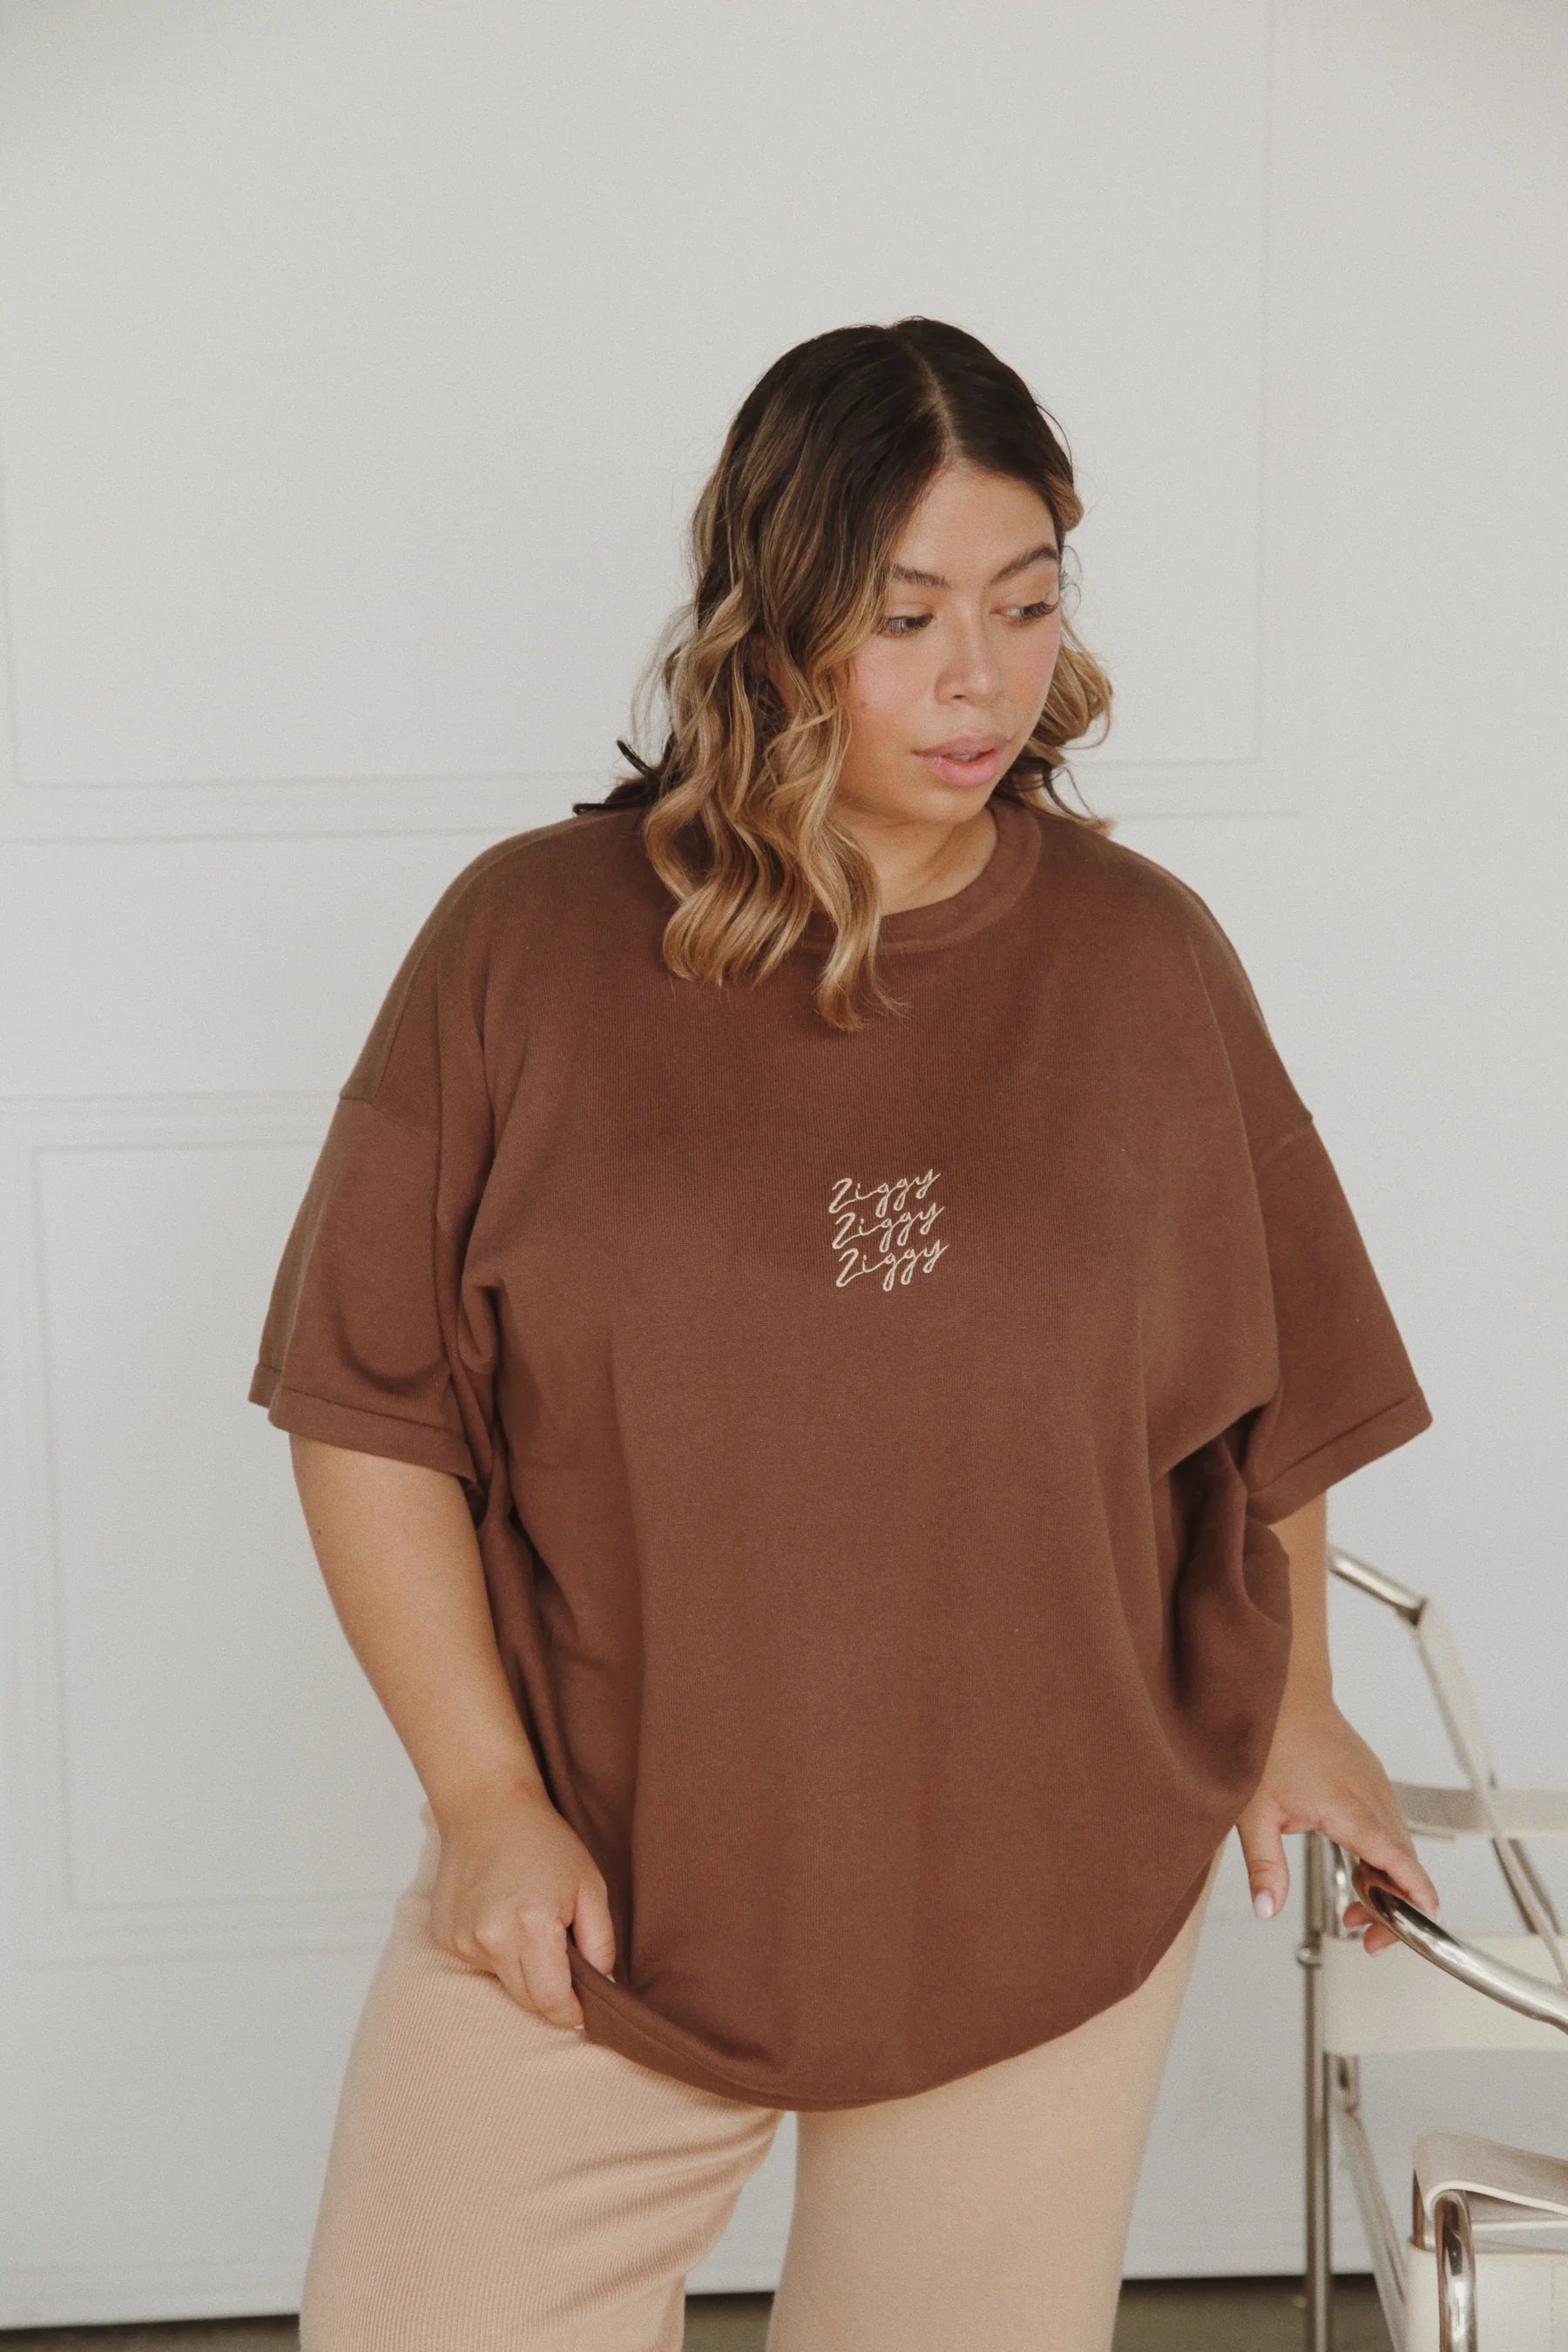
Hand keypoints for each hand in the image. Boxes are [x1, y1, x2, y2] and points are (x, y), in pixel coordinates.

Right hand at [427, 1780, 617, 2027]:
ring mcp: (463, 1940)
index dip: (572, 2014)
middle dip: (550, 1992)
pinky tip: (501, 1916)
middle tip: (562, 1956)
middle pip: (527, 2001)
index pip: (551, 2002)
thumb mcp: (590, 1885)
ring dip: (522, 1969)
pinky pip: (480, 1965)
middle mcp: (492, 1938)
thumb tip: (603, 1986)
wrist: (487, 1808)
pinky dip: (496, 1952)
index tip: (583, 2010)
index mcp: (532, 1926)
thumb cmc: (546, 1843)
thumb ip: (601, 1943)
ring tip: (528, 1923)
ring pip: (503, 1983)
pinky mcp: (446, 1938)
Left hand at [1236, 1681, 1440, 1953]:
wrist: (1284, 1692)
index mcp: (1347, 1806)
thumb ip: (1265, 1865)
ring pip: (1398, 1848)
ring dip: (1386, 1885)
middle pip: (1403, 1863)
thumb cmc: (1269, 1740)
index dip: (1414, 1892)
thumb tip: (1268, 1908)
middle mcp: (1371, 1797)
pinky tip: (1359, 1876)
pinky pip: (1389, 1830)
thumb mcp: (1254, 1811)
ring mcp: (1376, 1789)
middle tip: (1366, 1939)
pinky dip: (1382, 1859)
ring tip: (1354, 1914)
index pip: (1394, 1857)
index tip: (1426, 1920)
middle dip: (1394, 1908)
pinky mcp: (1372, 1785)